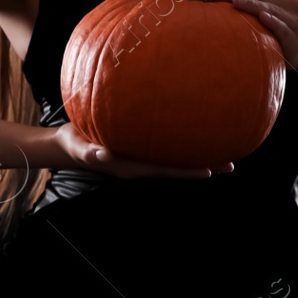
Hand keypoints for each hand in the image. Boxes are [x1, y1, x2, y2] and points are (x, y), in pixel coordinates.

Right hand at [54, 121, 234, 179]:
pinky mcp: (138, 143)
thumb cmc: (73, 146)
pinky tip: (190, 125)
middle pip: (177, 166)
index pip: (166, 170)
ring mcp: (141, 155)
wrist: (67, 144)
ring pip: (173, 156)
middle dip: (202, 165)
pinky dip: (179, 137)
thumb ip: (90, 152)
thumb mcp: (79, 148)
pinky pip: (163, 142)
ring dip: (196, 152)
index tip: (210, 171)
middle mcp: (142, 163)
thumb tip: (104, 155)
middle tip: (231, 163)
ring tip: (222, 144)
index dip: (188, 171)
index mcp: (132, 167)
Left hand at [205, 0, 297, 65]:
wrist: (297, 42)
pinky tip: (261, 17)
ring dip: (249, 3)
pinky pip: (282, 27)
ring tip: (234, 1)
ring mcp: (294, 18)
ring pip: (269, 7)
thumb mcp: (264, 1)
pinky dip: (272, 21)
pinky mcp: (293, 36)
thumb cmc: (274, 18)